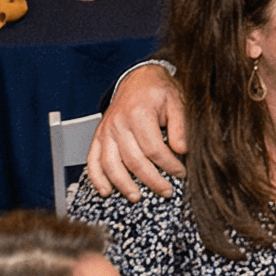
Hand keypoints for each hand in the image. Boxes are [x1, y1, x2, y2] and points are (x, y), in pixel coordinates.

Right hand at [85, 64, 188, 198]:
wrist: (139, 78)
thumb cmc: (159, 91)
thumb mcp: (177, 102)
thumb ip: (181, 126)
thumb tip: (182, 150)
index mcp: (139, 114)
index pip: (154, 149)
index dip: (169, 165)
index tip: (181, 173)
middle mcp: (118, 124)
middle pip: (133, 160)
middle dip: (151, 180)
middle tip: (166, 191)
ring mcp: (106, 131)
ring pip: (111, 164)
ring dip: (123, 184)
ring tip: (137, 197)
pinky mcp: (99, 136)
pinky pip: (92, 160)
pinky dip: (97, 178)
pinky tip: (106, 191)